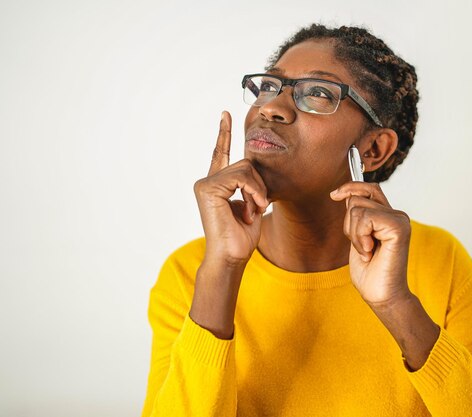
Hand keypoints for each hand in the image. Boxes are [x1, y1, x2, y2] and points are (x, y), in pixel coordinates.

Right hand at [193, 111, 269, 266]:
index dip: (224, 133)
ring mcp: (205, 184)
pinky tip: (251, 209)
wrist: (232, 256)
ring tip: (253, 211)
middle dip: (259, 185)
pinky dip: (253, 192)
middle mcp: (208, 181)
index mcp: (217, 184)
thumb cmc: (241, 237)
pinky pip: (240, 177)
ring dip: (257, 191)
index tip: (225, 114)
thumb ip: (251, 185)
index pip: (221, 153)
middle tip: (258, 207)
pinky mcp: (207, 188)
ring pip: (245, 169)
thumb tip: (255, 172)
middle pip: (245, 163)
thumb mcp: (252, 204)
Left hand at [330, 182, 411, 306]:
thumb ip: (357, 215)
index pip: (369, 188)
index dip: (351, 187)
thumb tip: (345, 193)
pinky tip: (370, 252)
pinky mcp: (398, 227)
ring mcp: (399, 219)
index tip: (334, 195)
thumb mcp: (357, 237)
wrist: (382, 295)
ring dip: (354, 234)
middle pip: (356, 199)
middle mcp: (397, 214)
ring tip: (367, 251)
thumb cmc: (369, 271)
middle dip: (349, 224)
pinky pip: (365, 218)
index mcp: (388, 216)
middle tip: (362, 246)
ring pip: (357, 209)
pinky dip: (360, 237)